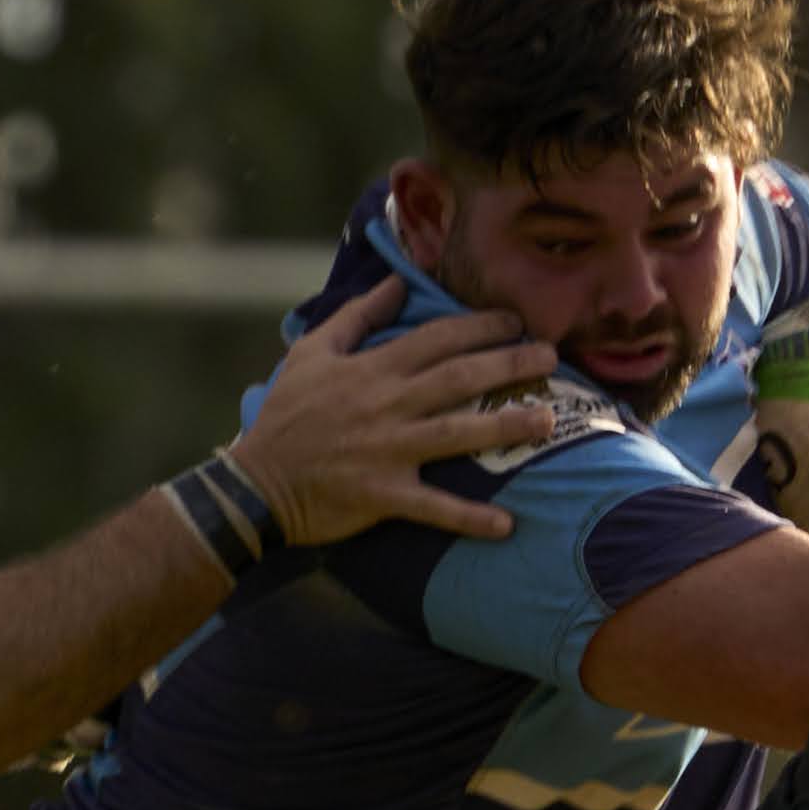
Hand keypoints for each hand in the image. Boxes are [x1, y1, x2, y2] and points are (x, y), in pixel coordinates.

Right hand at [229, 280, 562, 546]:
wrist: (256, 481)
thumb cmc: (286, 415)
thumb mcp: (312, 353)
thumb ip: (357, 317)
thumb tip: (395, 284)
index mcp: (373, 370)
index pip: (436, 338)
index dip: (480, 325)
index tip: (516, 320)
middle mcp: (387, 406)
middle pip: (459, 377)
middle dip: (509, 363)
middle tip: (552, 357)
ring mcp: (388, 451)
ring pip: (456, 433)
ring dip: (505, 426)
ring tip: (547, 422)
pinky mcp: (383, 496)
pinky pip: (433, 508)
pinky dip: (468, 518)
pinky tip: (506, 525)